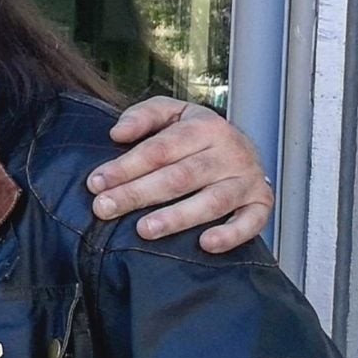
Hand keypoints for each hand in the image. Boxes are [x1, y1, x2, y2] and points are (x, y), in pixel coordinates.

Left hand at [88, 97, 273, 254]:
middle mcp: (229, 152)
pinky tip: (205, 244)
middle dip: (138, 194)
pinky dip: (231, 235)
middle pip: (180, 176)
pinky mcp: (260, 203)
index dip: (126, 166)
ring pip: (212, 201)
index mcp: (205, 126)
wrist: (246, 150)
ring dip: (177, 217)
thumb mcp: (172, 114)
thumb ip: (144, 116)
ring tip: (144, 230)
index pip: (160, 148)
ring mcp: (247, 179)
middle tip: (105, 208)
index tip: (96, 183)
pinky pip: (251, 222)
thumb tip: (117, 133)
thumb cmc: (196, 136)